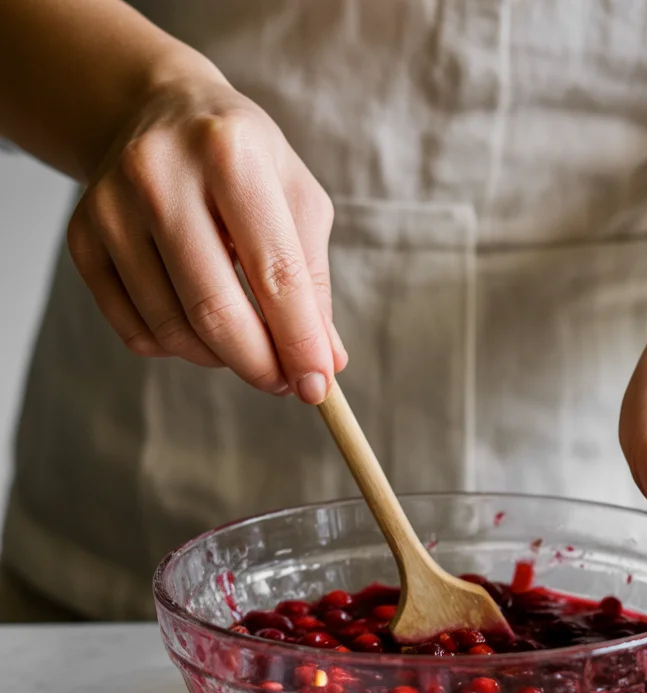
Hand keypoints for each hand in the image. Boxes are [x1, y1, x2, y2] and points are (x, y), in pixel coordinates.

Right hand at [66, 66, 344, 401]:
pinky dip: (177, 348)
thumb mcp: (296, 199)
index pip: (275, 274)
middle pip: (215, 311)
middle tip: (282, 382)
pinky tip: (197, 323)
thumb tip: (325, 363)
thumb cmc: (242, 162)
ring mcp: (111, 208)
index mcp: (230, 155)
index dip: (300, 342)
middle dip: (258, 364)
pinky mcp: (82, 239)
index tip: (317, 387)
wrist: (158, 113)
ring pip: (173, 331)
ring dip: (220, 358)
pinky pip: (137, 332)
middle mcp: (159, 175)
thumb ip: (312, 281)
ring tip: (244, 341)